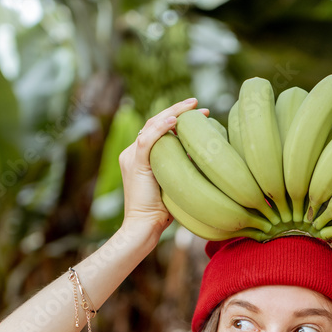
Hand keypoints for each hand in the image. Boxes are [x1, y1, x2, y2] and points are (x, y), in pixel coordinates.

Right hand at [119, 98, 208, 239]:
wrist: (144, 227)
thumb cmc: (162, 212)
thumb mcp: (174, 182)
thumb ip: (180, 166)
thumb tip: (199, 154)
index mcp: (141, 156)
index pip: (159, 129)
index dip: (178, 119)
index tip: (199, 114)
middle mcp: (133, 152)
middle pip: (155, 123)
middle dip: (178, 111)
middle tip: (199, 104)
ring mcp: (131, 157)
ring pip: (151, 126)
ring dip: (173, 113)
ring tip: (193, 106)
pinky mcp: (134, 164)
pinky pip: (147, 140)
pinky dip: (161, 128)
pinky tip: (175, 120)